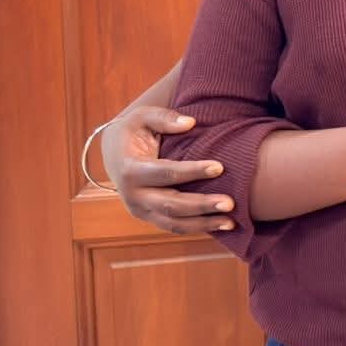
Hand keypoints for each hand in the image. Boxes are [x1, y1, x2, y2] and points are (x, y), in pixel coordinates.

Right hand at [102, 105, 235, 234]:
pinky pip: (174, 227)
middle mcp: (133, 196)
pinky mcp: (149, 217)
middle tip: (230, 202)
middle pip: (171, 205)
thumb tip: (189, 123)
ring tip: (231, 222)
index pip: (165, 173)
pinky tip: (221, 225)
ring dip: (203, 225)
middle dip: (201, 205)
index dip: (192, 171)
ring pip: (173, 223)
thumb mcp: (142, 117)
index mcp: (130, 170)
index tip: (220, 167)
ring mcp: (141, 210)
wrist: (114, 153)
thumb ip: (164, 118)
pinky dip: (197, 228)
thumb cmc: (133, 131)